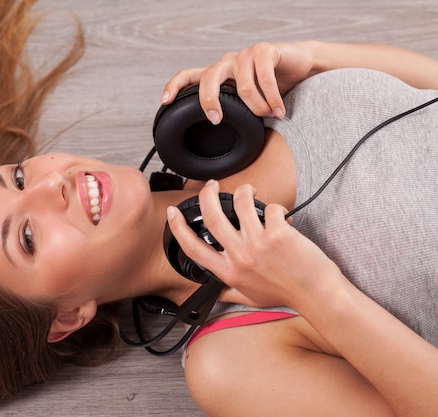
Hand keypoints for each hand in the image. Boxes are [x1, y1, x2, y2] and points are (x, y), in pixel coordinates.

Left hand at [161, 42, 315, 122]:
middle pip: (208, 78)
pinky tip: (279, 111)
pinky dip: (272, 99)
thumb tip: (217, 144)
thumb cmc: (269, 89)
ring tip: (270, 116)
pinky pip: (264, 79)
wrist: (300, 67)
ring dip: (257, 108)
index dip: (174, 86)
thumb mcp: (245, 104)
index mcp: (218, 75)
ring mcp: (245, 55)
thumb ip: (231, 113)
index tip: (164, 101)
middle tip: (215, 119)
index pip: (188, 76)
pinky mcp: (264, 51)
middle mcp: (227, 63)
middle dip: (209, 101)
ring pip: (243, 86)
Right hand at [166, 181, 343, 310]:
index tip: (173, 214)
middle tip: (211, 186)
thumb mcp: (249, 297)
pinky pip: (271, 208)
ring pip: (240, 202)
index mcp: (228, 271)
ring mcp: (258, 243)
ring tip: (249, 191)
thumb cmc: (286, 294)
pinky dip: (276, 207)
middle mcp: (239, 256)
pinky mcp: (278, 233)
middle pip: (211, 216)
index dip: (178, 228)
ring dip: (244, 191)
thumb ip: (228, 292)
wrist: (315, 294)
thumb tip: (215, 293)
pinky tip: (281, 214)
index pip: (193, 248)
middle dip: (207, 194)